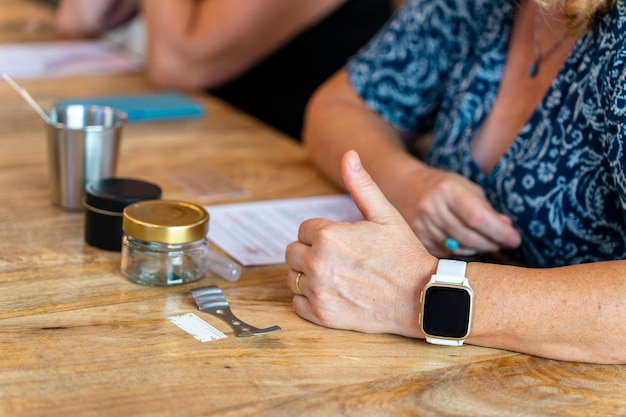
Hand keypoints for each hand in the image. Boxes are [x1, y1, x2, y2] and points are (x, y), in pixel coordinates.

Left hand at [285, 150, 436, 337]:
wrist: (421, 297)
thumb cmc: (404, 254)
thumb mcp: (385, 214)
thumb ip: (361, 185)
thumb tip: (349, 155)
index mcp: (327, 236)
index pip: (304, 229)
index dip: (324, 234)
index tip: (345, 243)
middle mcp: (317, 263)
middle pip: (292, 253)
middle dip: (311, 252)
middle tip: (340, 259)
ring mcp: (318, 291)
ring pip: (293, 278)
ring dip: (309, 275)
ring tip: (338, 276)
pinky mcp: (322, 316)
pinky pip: (297, 303)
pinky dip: (310, 300)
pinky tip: (333, 294)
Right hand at [395, 167, 520, 256]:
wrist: (405, 188)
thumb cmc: (443, 187)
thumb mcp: (466, 188)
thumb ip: (487, 208)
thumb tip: (506, 228)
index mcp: (447, 190)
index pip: (477, 217)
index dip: (499, 231)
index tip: (515, 239)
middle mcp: (432, 208)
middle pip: (469, 237)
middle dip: (491, 243)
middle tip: (504, 242)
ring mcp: (422, 226)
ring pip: (458, 249)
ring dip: (477, 248)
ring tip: (485, 240)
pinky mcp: (418, 239)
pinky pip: (446, 253)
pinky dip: (459, 251)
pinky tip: (463, 241)